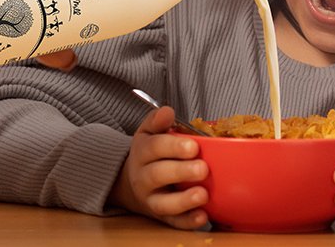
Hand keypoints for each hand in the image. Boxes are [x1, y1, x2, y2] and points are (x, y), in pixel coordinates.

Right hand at [109, 106, 209, 229]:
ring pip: (163, 203)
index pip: (154, 147)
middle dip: (181, 171)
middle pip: (158, 174)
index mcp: (142, 151)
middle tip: (203, 168)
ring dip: (184, 200)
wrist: (131, 181)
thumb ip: (158, 120)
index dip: (173, 146)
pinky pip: (173, 222)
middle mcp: (143, 176)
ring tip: (203, 194)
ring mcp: (151, 199)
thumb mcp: (149, 132)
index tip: (193, 146)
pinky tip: (202, 216)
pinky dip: (187, 221)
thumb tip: (168, 111)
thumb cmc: (149, 153)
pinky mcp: (161, 217)